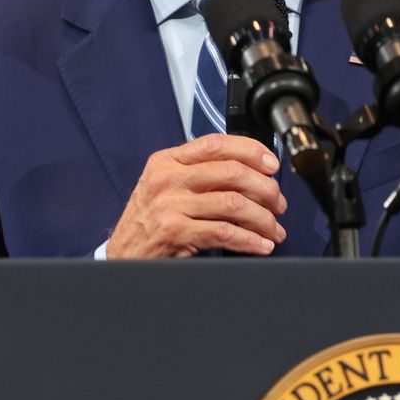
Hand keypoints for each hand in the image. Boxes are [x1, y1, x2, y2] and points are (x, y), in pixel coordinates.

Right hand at [105, 133, 288, 257]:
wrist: (121, 255)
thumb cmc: (148, 222)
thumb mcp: (164, 187)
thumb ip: (198, 173)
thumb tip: (250, 172)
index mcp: (167, 161)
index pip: (216, 144)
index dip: (251, 151)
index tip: (272, 165)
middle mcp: (167, 179)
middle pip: (231, 173)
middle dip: (265, 189)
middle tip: (278, 204)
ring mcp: (170, 206)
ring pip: (234, 204)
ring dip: (263, 219)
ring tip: (273, 230)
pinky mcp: (175, 233)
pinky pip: (225, 232)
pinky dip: (250, 240)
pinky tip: (261, 244)